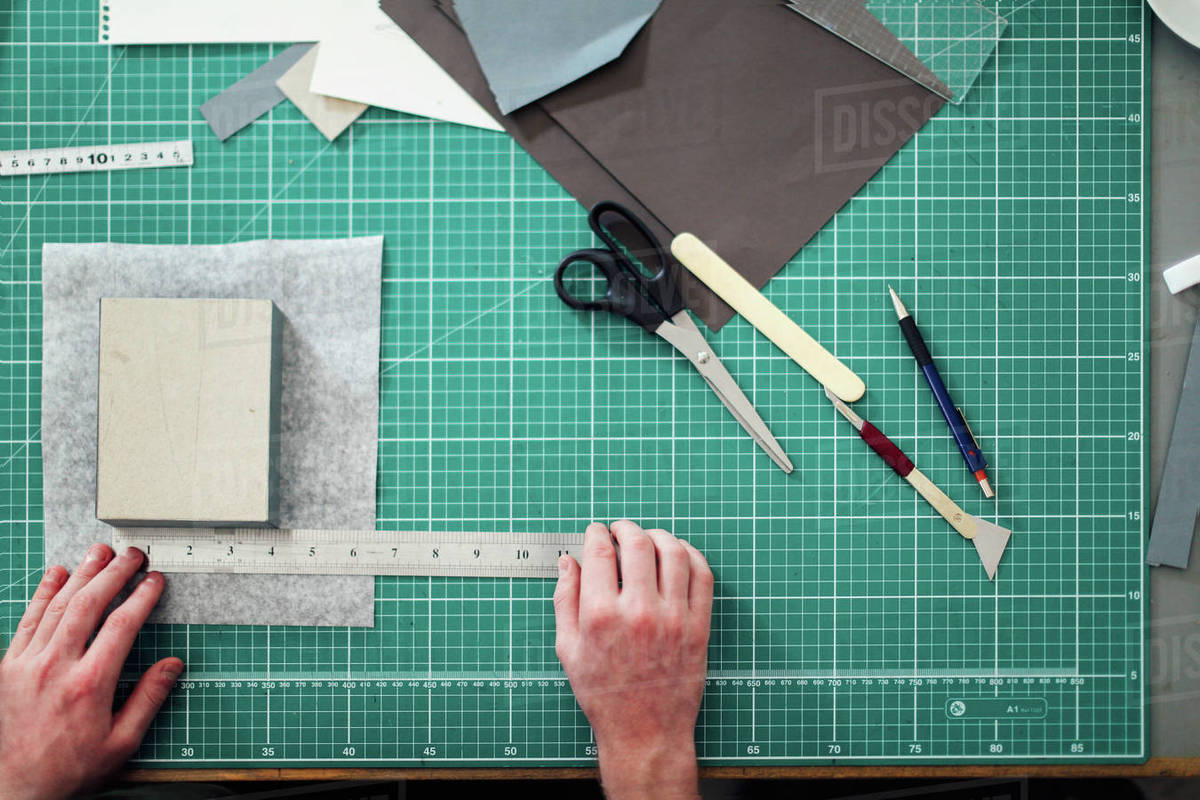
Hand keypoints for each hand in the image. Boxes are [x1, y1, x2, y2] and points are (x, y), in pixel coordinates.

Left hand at [0, 544, 182, 799]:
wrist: (16, 789)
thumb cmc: (70, 769)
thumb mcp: (121, 743)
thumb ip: (148, 699)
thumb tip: (173, 665)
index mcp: (90, 684)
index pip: (122, 625)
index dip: (142, 597)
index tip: (155, 580)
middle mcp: (56, 667)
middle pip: (89, 605)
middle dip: (114, 574)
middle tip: (132, 555)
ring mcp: (27, 664)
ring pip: (57, 606)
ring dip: (81, 574)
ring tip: (99, 552)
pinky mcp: (7, 668)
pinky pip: (27, 620)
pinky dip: (42, 593)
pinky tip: (56, 573)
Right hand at [553, 520, 712, 799]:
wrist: (645, 732)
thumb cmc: (604, 693)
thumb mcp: (568, 648)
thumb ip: (565, 599)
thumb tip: (569, 560)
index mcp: (601, 616)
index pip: (601, 553)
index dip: (597, 533)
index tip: (597, 532)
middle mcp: (639, 612)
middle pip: (638, 544)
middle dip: (626, 528)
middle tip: (621, 531)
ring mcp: (673, 618)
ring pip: (673, 552)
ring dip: (659, 536)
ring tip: (649, 539)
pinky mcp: (698, 626)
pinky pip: (702, 575)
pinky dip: (691, 555)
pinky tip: (677, 556)